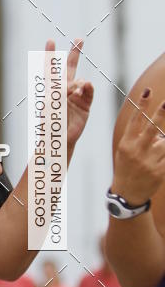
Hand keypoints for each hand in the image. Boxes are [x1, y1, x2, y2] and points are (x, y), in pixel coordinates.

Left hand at [44, 38, 93, 148]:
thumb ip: (63, 89)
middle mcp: (64, 90)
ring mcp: (75, 97)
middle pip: (70, 68)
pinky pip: (89, 92)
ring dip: (78, 83)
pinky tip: (86, 86)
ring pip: (81, 80)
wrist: (58, 140)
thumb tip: (81, 82)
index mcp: (51, 89)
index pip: (50, 68)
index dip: (50, 55)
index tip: (50, 41)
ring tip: (73, 92)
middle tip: (79, 39)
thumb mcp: (51, 103)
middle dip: (75, 53)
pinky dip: (88, 87)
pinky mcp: (85, 105)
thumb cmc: (49, 123)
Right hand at [112, 88, 164, 204]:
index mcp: (126, 143)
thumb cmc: (127, 168)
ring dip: (164, 142)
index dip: (142, 105)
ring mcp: (148, 161)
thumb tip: (156, 124)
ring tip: (156, 149)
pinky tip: (161, 156)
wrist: (127, 194)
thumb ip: (138, 136)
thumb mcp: (125, 150)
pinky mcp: (159, 171)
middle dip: (161, 114)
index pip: (135, 120)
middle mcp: (137, 150)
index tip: (147, 91)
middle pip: (152, 128)